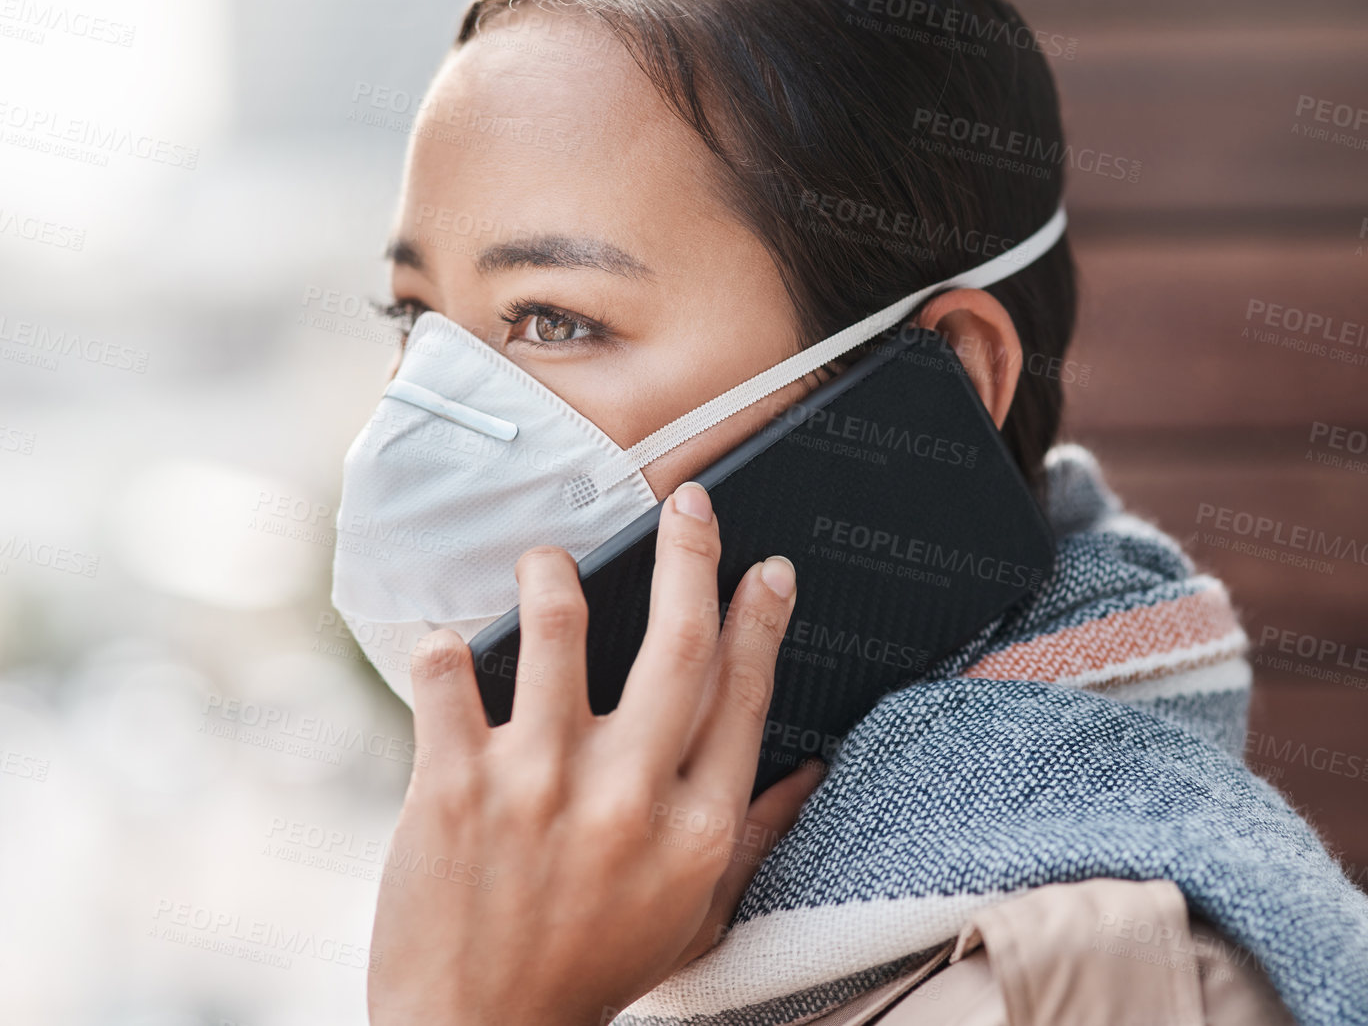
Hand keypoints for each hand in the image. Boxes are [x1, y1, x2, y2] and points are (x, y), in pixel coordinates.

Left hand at [367, 481, 820, 1025]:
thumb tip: (811, 769)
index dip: (761, 619)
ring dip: (555, 575)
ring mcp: (537, 787)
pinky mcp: (450, 791)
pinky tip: (451, 641)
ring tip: (548, 560)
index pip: (742, 693)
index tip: (768, 568)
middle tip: (689, 505)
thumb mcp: (697, 916)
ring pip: (557, 631)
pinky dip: (446, 646)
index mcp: (694, 828)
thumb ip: (755, 836)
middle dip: (689, 556)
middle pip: (675, 642)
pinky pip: (446, 680)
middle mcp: (626, 796)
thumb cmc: (595, 972)